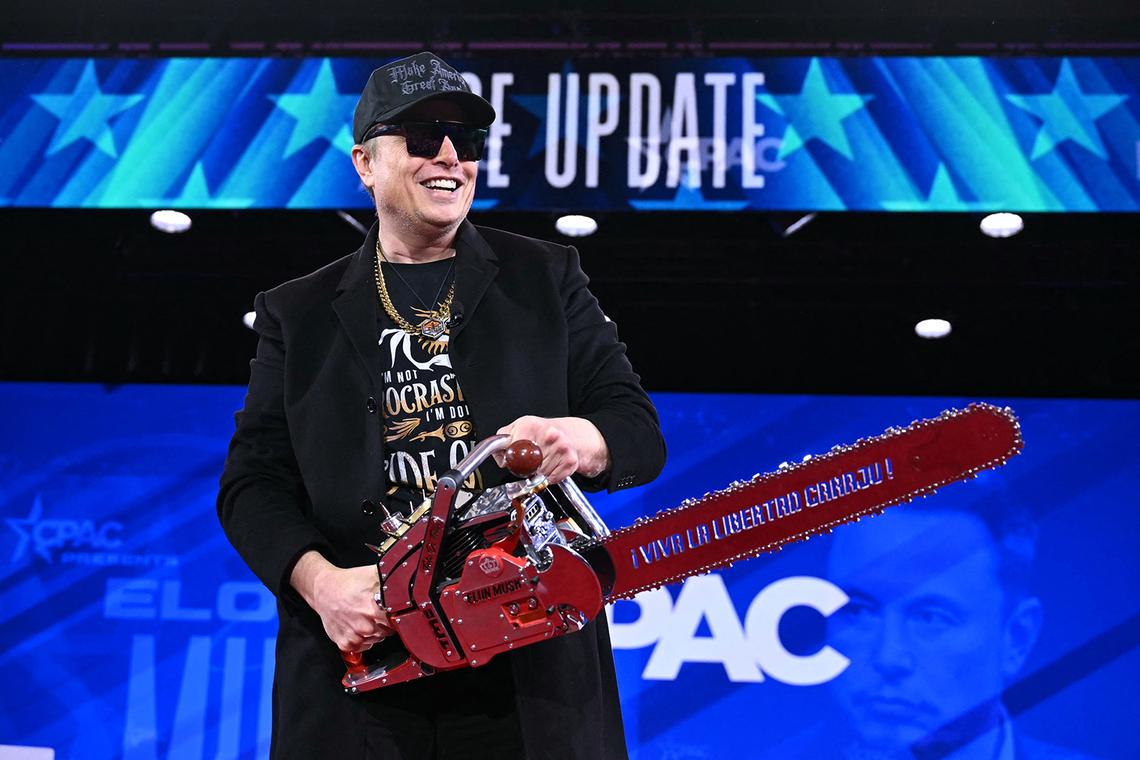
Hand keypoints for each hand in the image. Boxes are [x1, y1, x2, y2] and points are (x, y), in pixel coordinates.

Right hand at [290, 552, 392, 651]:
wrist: (324, 589)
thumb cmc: (348, 582)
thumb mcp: (373, 574)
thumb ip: (391, 579)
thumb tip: (408, 576)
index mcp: (373, 609)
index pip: (397, 620)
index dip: (398, 616)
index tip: (396, 612)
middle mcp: (364, 626)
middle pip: (387, 632)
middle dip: (386, 624)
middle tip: (378, 613)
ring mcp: (354, 636)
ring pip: (376, 640)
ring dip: (375, 632)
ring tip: (366, 618)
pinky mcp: (344, 642)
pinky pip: (362, 647)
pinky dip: (363, 640)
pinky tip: (359, 628)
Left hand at [494, 415, 609, 483]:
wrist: (570, 433)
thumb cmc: (542, 432)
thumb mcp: (518, 428)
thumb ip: (503, 439)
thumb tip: (500, 456)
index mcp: (532, 425)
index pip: (514, 451)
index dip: (511, 459)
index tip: (513, 459)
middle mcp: (549, 435)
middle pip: (526, 466)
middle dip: (525, 467)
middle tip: (529, 460)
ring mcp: (562, 448)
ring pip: (538, 475)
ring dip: (537, 473)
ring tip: (541, 461)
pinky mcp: (570, 461)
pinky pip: (551, 479)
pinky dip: (549, 477)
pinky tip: (551, 466)